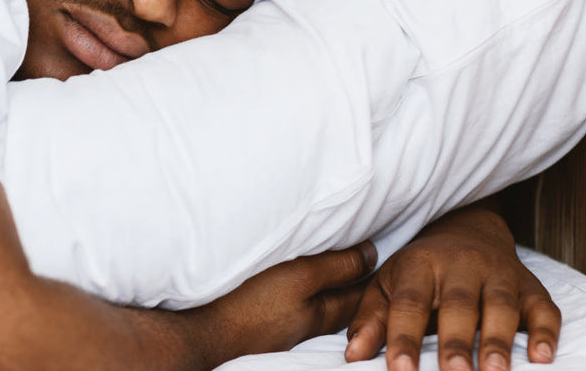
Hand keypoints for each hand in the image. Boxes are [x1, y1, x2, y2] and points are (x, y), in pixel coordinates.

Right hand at [187, 242, 377, 359]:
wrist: (209, 335)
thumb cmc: (254, 304)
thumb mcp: (301, 277)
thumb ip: (336, 266)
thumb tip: (372, 255)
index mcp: (323, 313)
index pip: (358, 292)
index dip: (369, 271)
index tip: (376, 250)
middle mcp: (309, 325)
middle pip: (340, 303)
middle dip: (354, 284)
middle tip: (362, 261)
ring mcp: (286, 329)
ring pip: (317, 306)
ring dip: (328, 290)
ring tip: (333, 271)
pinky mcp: (265, 327)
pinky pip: (294, 309)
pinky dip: (303, 297)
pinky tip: (294, 290)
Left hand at [344, 205, 560, 370]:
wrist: (466, 230)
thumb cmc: (419, 271)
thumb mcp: (387, 287)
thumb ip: (372, 320)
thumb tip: (354, 355)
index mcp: (420, 265)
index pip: (409, 303)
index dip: (403, 337)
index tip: (400, 370)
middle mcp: (462, 264)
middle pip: (458, 304)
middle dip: (456, 341)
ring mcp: (500, 273)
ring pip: (502, 305)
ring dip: (500, 340)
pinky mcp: (531, 284)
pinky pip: (544, 307)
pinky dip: (547, 332)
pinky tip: (543, 358)